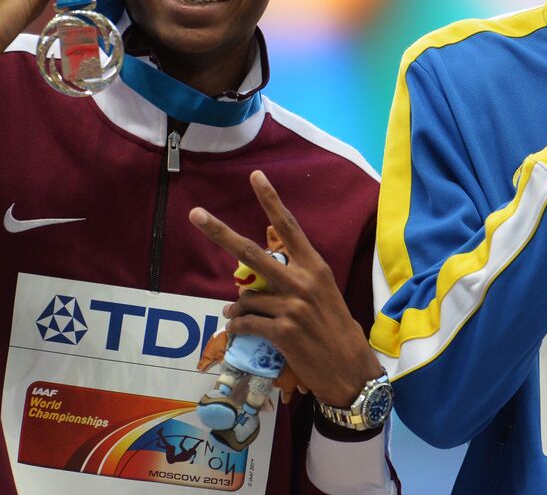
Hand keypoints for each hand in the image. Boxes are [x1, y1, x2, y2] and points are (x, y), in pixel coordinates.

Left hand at [189, 170, 383, 407]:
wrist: (350, 369)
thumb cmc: (337, 332)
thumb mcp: (322, 298)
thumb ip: (293, 284)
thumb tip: (253, 287)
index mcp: (315, 267)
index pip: (289, 227)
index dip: (270, 200)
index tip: (255, 176)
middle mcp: (303, 281)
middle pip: (252, 252)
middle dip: (219, 232)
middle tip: (196, 214)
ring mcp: (292, 306)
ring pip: (245, 297)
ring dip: (238, 308)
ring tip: (240, 316)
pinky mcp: (282, 331)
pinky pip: (245, 323)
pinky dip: (238, 327)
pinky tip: (240, 331)